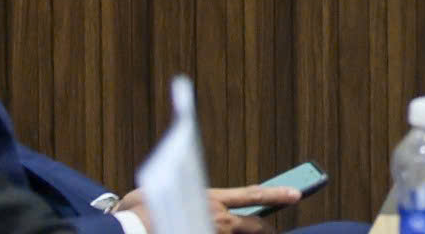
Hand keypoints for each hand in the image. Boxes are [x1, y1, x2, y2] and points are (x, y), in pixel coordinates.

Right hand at [115, 185, 302, 233]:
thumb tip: (169, 200)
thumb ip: (174, 197)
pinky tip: (201, 229)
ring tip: (244, 231)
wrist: (128, 232)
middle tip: (270, 230)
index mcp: (210, 198)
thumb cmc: (136, 213)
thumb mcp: (157, 194)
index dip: (276, 194)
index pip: (252, 194)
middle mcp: (217, 219)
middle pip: (253, 226)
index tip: (296, 194)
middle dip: (264, 229)